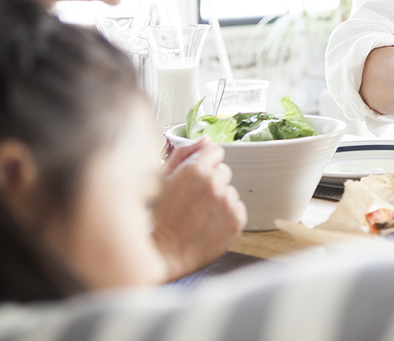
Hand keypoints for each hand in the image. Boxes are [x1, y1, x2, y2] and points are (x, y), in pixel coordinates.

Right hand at [151, 137, 246, 280]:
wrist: (161, 253)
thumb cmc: (156, 216)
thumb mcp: (161, 178)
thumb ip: (185, 153)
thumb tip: (206, 139)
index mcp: (196, 169)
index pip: (216, 151)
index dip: (204, 163)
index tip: (194, 177)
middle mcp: (215, 184)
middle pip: (224, 172)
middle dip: (211, 181)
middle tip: (192, 200)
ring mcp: (227, 203)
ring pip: (230, 192)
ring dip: (219, 200)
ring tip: (197, 215)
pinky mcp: (236, 222)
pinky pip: (237, 209)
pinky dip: (226, 216)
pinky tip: (207, 224)